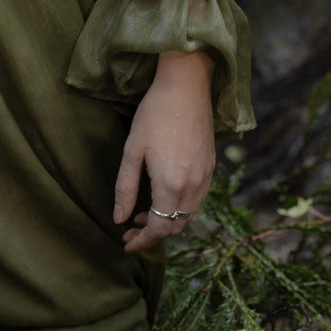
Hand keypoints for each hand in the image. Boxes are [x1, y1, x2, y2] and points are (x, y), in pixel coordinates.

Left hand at [113, 50, 216, 253]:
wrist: (186, 86)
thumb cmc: (154, 114)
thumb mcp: (132, 150)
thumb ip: (125, 188)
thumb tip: (119, 219)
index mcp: (171, 185)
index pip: (158, 228)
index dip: (141, 241)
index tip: (126, 244)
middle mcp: (193, 187)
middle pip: (175, 227)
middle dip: (152, 234)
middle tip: (130, 229)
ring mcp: (206, 177)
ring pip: (188, 216)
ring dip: (167, 221)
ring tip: (144, 213)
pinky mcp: (211, 167)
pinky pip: (197, 200)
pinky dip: (180, 208)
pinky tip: (164, 196)